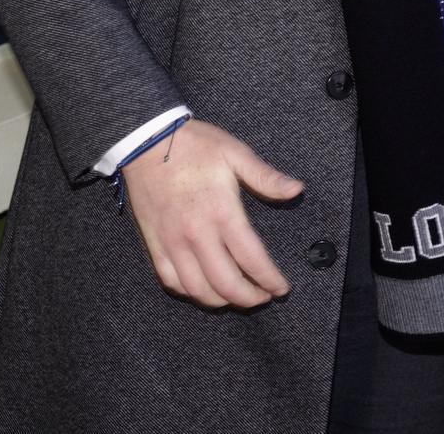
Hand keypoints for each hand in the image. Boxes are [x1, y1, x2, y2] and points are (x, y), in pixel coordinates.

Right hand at [121, 118, 301, 308]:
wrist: (146, 142)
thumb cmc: (194, 145)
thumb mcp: (235, 153)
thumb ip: (265, 176)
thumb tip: (296, 189)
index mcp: (222, 212)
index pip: (252, 259)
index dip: (270, 280)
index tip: (281, 288)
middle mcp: (197, 234)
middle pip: (226, 284)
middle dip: (249, 298)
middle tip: (263, 296)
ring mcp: (172, 242)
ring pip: (198, 290)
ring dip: (221, 301)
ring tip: (236, 297)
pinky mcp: (154, 244)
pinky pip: (171, 281)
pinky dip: (190, 292)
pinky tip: (204, 288)